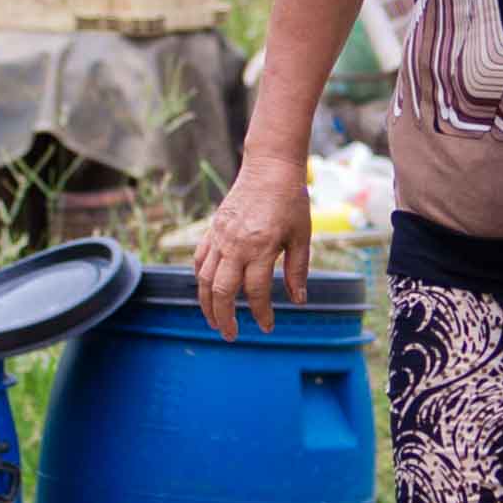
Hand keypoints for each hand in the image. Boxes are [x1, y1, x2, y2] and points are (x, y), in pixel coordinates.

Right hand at [188, 157, 313, 338]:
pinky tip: (207, 292)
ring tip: (214, 321)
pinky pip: (200, 260)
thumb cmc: (290, 201)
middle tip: (231, 335)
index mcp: (261, 247)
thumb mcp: (302, 236)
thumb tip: (298, 301)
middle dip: (225, 318)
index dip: (262, 313)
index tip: (268, 326)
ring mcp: (220, 237)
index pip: (256, 291)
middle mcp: (236, 245)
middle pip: (222, 291)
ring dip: (207, 304)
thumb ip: (298, 270)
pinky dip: (201, 279)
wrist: (270, 168)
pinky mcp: (213, 230)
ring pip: (205, 279)